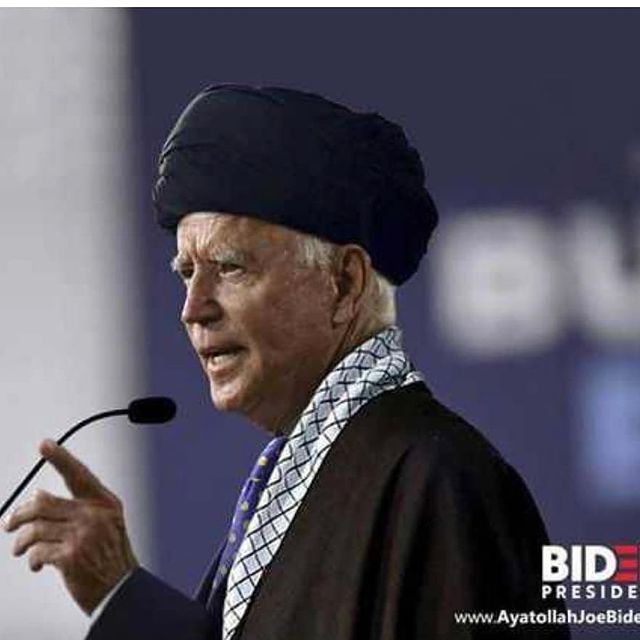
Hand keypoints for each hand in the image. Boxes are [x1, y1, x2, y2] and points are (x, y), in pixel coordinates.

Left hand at [2, 439, 137, 614]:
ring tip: (20, 549)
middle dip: (20, 514)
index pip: (79, 475)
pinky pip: (37, 551)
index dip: (61, 458)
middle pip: (44, 503)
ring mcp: (83, 535)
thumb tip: (38, 499)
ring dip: (21, 542)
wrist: (120, 589)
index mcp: (104, 503)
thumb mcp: (105, 524)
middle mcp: (94, 515)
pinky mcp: (70, 556)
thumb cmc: (111, 557)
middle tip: (10, 522)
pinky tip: (36, 563)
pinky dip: (31, 559)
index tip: (45, 445)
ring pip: (35, 528)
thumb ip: (78, 509)